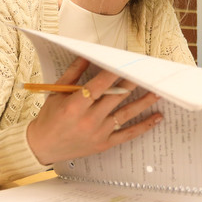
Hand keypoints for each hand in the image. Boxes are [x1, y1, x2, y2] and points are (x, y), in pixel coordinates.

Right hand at [27, 57, 161, 164]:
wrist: (42, 146)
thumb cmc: (49, 117)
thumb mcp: (57, 92)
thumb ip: (73, 73)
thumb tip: (87, 55)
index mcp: (75, 105)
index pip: (99, 85)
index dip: (114, 73)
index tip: (127, 62)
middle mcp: (88, 120)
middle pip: (116, 97)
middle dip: (133, 83)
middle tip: (148, 72)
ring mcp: (98, 133)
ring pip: (126, 114)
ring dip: (145, 102)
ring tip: (159, 91)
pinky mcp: (104, 144)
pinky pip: (127, 134)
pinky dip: (144, 126)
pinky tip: (157, 117)